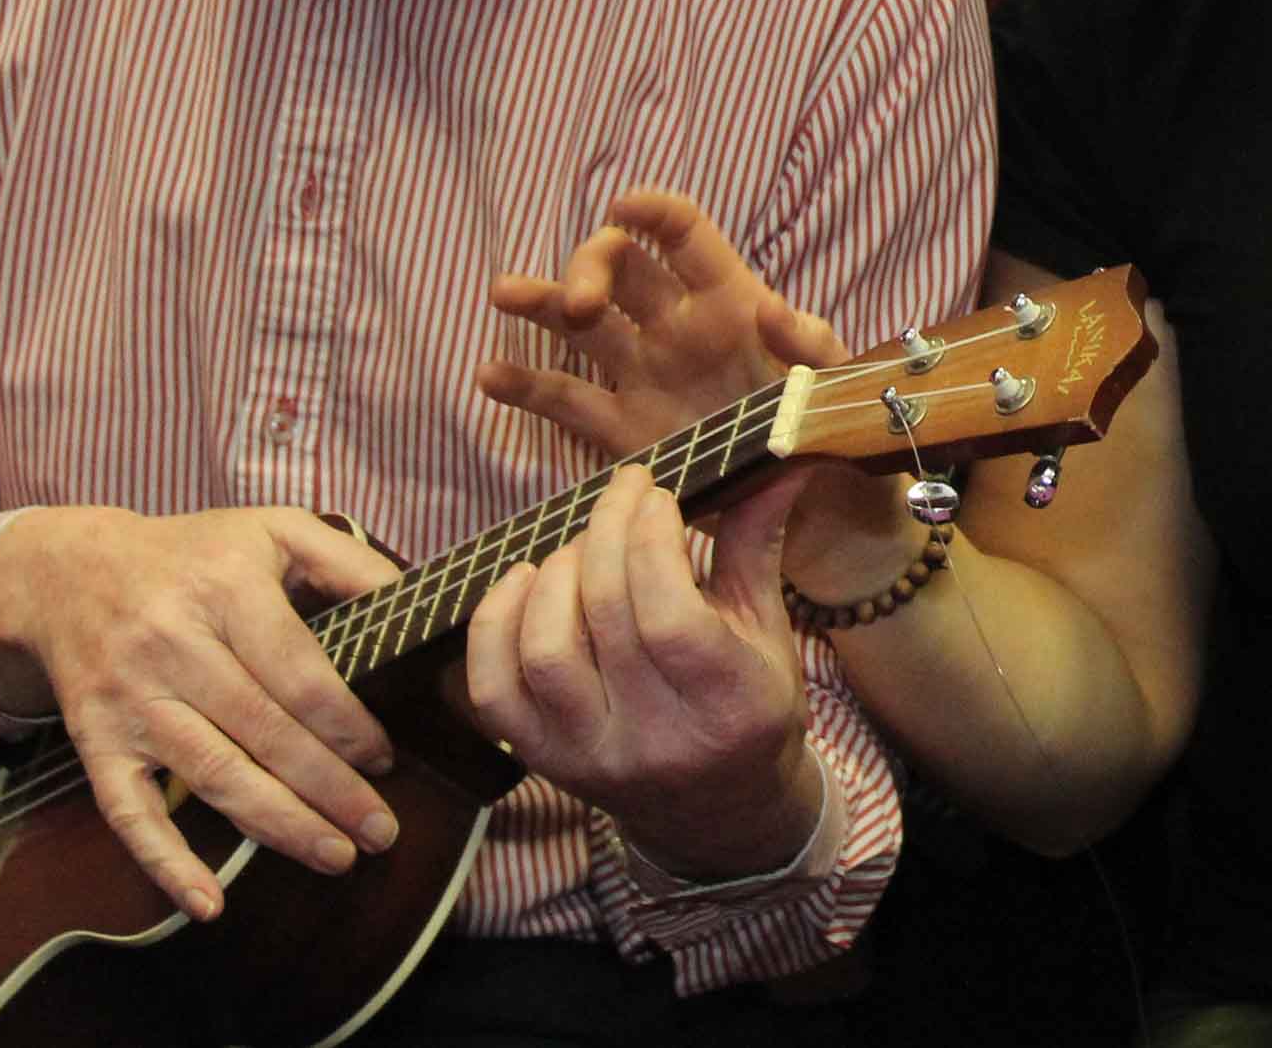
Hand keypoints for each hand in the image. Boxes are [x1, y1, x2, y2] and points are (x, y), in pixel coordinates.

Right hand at [0, 504, 403, 920]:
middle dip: (329, 790)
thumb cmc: (193, 555)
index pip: (297, 673)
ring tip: (335, 856)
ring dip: (278, 825)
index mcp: (223, 589)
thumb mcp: (272, 530)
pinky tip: (207, 905)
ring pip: (212, 775)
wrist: (71, 572)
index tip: (385, 759)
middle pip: (262, 732)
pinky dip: (165, 863)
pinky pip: (128, 813)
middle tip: (380, 832)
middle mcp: (172, 645)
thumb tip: (411, 607)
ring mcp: (130, 699)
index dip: (346, 725)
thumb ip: (346, 560)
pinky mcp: (95, 741)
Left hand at [464, 462, 823, 881]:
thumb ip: (757, 544)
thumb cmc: (750, 706)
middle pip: (605, 616)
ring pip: (545, 651)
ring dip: (555, 574)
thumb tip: (779, 458)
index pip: (669, 616)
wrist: (718, 813)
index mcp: (728, 706)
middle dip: (607, 531)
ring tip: (583, 545)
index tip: (656, 495)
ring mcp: (591, 756)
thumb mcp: (768, 631)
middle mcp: (656, 740)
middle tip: (623, 493)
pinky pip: (493, 690)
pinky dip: (494, 622)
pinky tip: (523, 580)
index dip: (652, 541)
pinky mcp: (543, 761)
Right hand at [482, 188, 838, 454]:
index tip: (623, 206)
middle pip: (620, 266)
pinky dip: (525, 385)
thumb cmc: (833, 428)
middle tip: (579, 304)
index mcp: (729, 300)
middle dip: (591, 266)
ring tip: (504, 292)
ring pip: (580, 324)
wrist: (814, 509)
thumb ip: (812, 344)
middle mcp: (676, 326)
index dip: (654, 212)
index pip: (684, 234)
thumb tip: (774, 308)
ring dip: (540, 302)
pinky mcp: (622, 430)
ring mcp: (643, 374)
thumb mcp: (835, 382)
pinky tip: (489, 374)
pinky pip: (565, 399)